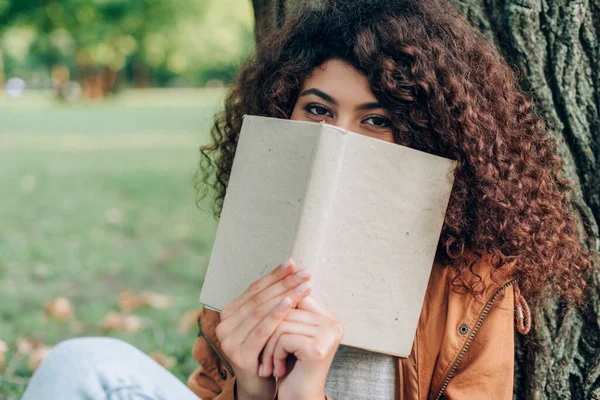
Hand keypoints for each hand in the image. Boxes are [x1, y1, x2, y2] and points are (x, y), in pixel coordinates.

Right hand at [215, 258, 311, 399]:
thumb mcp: (266, 324)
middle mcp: (224, 325)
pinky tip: (290, 303)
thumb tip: (292, 271)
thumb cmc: (267, 350)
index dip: (275, 275)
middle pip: (260, 298)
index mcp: (229, 313)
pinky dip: (276, 315)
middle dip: (284, 283)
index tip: (294, 264)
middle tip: (305, 273)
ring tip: (304, 286)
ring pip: (261, 312)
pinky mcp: (239, 355)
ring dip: (286, 295)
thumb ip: (270, 302)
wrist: (260, 386)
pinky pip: (262, 330)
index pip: (255, 289)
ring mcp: (229, 341)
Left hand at [260, 296, 342, 399]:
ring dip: (268, 346)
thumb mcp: (291, 336)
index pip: (298, 296)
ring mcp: (328, 335)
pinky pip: (283, 338)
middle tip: (260, 351)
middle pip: (287, 309)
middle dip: (268, 331)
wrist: (300, 399)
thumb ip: (288, 313)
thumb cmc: (292, 368)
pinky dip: (274, 354)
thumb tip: (273, 283)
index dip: (278, 305)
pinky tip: (277, 369)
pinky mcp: (318, 348)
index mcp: (329, 317)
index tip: (264, 324)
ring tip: (267, 364)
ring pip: (282, 324)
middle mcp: (333, 324)